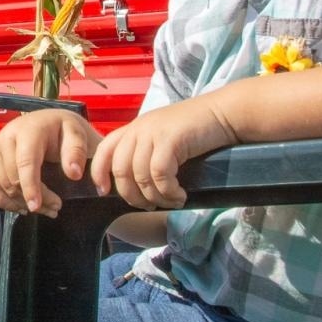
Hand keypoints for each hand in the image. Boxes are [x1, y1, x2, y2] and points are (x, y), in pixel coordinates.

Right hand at [0, 109, 99, 217]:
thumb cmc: (63, 130)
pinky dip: (4, 201)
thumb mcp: (77, 134)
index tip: (36, 206)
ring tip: (44, 208)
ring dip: (21, 202)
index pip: (25, 161)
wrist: (49, 123)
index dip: (29, 186)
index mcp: (29, 129)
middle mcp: (7, 136)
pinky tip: (21, 205)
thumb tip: (74, 173)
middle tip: (56, 207)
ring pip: (2, 185)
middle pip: (13, 178)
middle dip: (33, 197)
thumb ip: (77, 151)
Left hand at [89, 96, 237, 208]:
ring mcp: (153, 133)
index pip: (104, 151)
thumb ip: (146, 154)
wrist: (223, 114)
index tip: (104, 193)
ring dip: (155, 197)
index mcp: (133, 129)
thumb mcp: (163, 140)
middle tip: (150, 206)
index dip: (99, 174)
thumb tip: (136, 187)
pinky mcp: (169, 139)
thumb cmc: (196, 132)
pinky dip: (168, 191)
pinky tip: (180, 196)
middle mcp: (138, 129)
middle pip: (120, 170)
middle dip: (132, 196)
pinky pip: (159, 175)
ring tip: (171, 202)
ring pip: (140, 176)